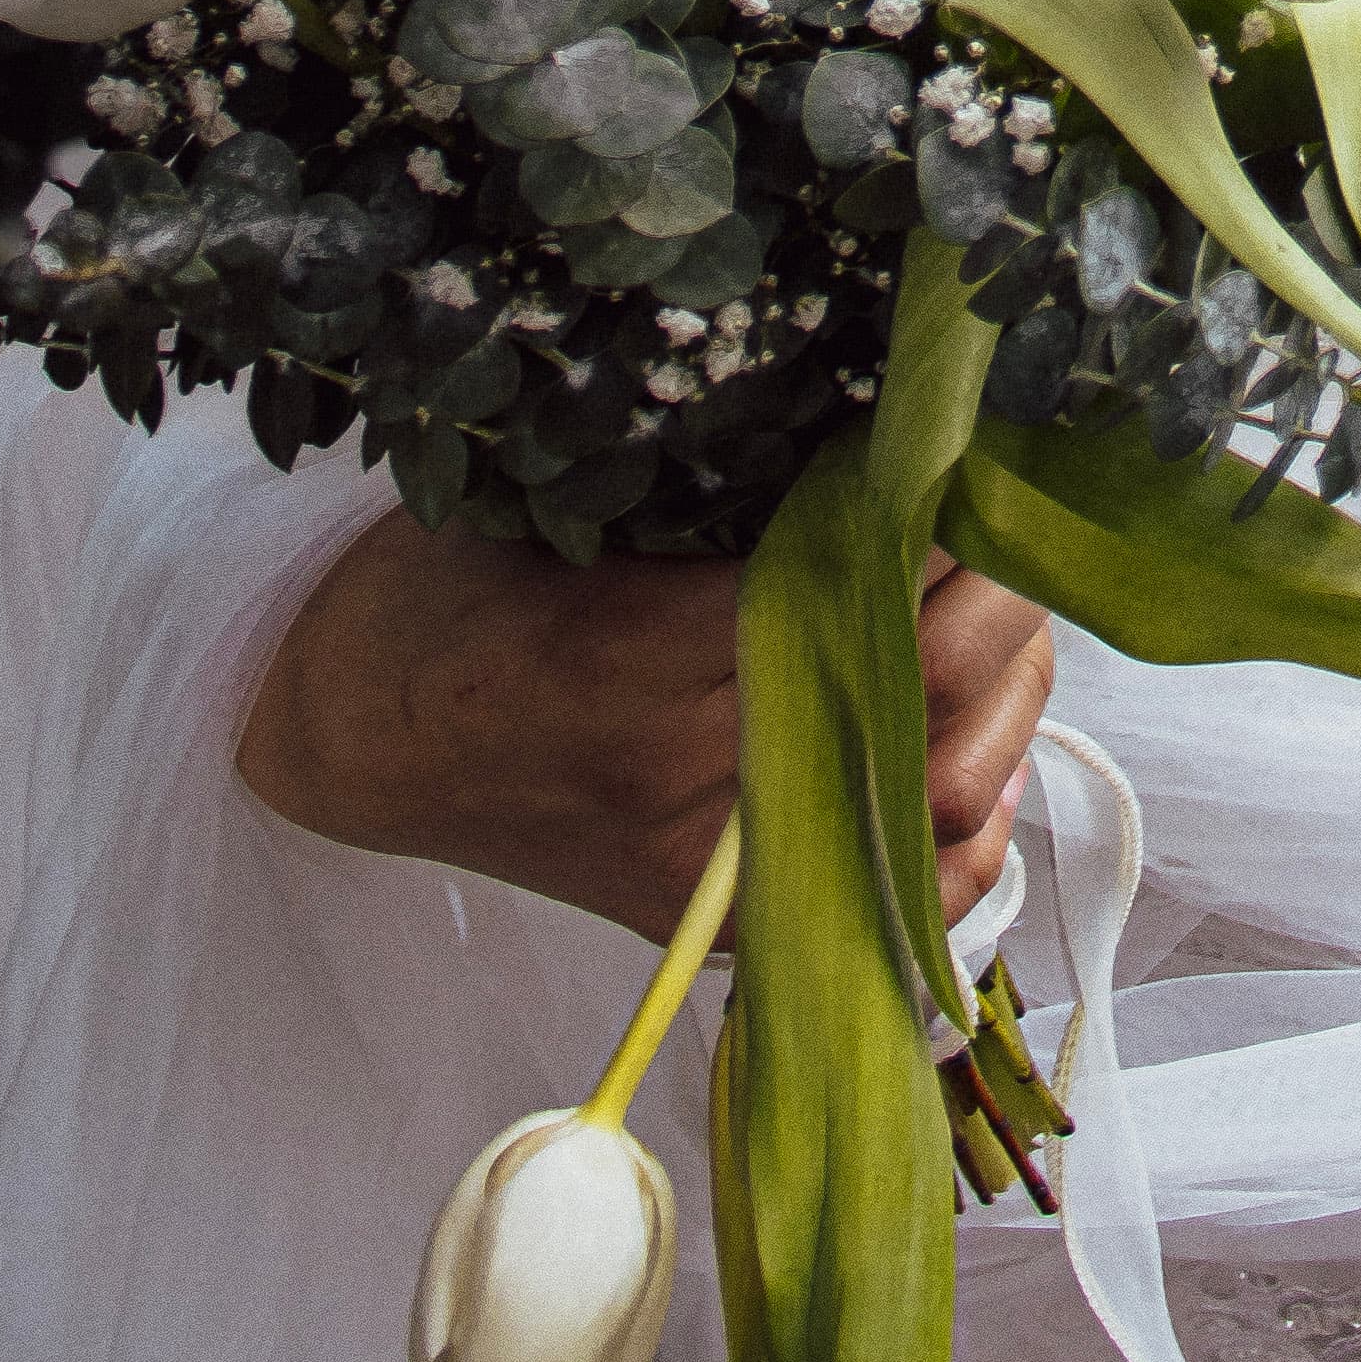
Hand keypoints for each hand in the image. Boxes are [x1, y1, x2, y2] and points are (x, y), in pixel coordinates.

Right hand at [237, 514, 1054, 944]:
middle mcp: (679, 773)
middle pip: (911, 688)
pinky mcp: (708, 921)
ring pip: (925, 796)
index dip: (934, 521)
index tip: (970, 455)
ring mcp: (702, 867)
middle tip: (1013, 520)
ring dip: (1005, 701)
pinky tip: (991, 759)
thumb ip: (711, 490)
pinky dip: (964, 837)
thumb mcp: (558, 504)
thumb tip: (886, 440)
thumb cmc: (442, 592)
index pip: (849, 586)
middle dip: (996, 595)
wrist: (346, 737)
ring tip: (1014, 618)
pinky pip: (883, 902)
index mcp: (629, 651)